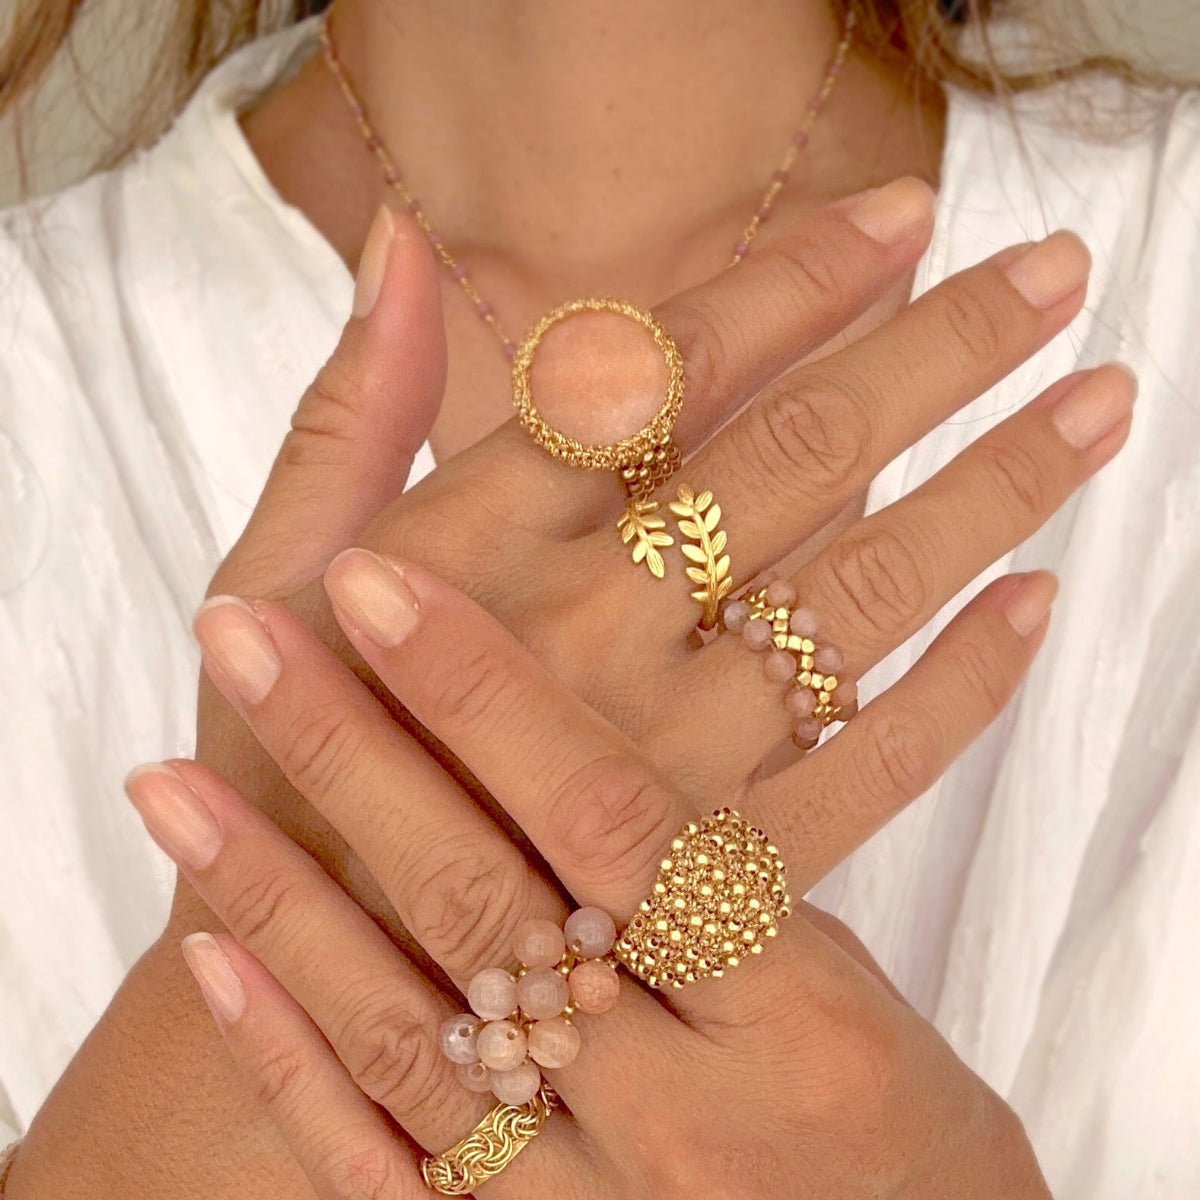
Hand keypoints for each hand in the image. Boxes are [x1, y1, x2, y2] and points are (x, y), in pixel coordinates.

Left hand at [135, 552, 1052, 1197]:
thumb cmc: (904, 1138)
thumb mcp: (864, 988)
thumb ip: (735, 860)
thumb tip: (625, 695)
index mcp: (799, 1013)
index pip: (618, 821)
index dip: (489, 695)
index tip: (378, 583)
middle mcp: (687, 1116)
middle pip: (487, 910)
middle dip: (351, 756)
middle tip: (243, 632)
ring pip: (406, 1039)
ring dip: (274, 898)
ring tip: (162, 783)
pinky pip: (383, 1173)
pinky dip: (290, 1058)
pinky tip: (209, 960)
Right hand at [199, 177, 1129, 939]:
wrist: (316, 980)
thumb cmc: (281, 758)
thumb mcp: (271, 572)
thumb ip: (349, 410)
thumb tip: (397, 241)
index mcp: (470, 551)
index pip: (663, 376)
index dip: (794, 284)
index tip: (905, 215)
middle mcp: (581, 641)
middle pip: (794, 462)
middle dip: (938, 352)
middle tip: (1052, 273)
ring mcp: (666, 764)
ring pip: (862, 595)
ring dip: (993, 490)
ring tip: (1095, 406)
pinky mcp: (717, 874)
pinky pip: (873, 767)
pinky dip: (966, 687)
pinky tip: (1034, 605)